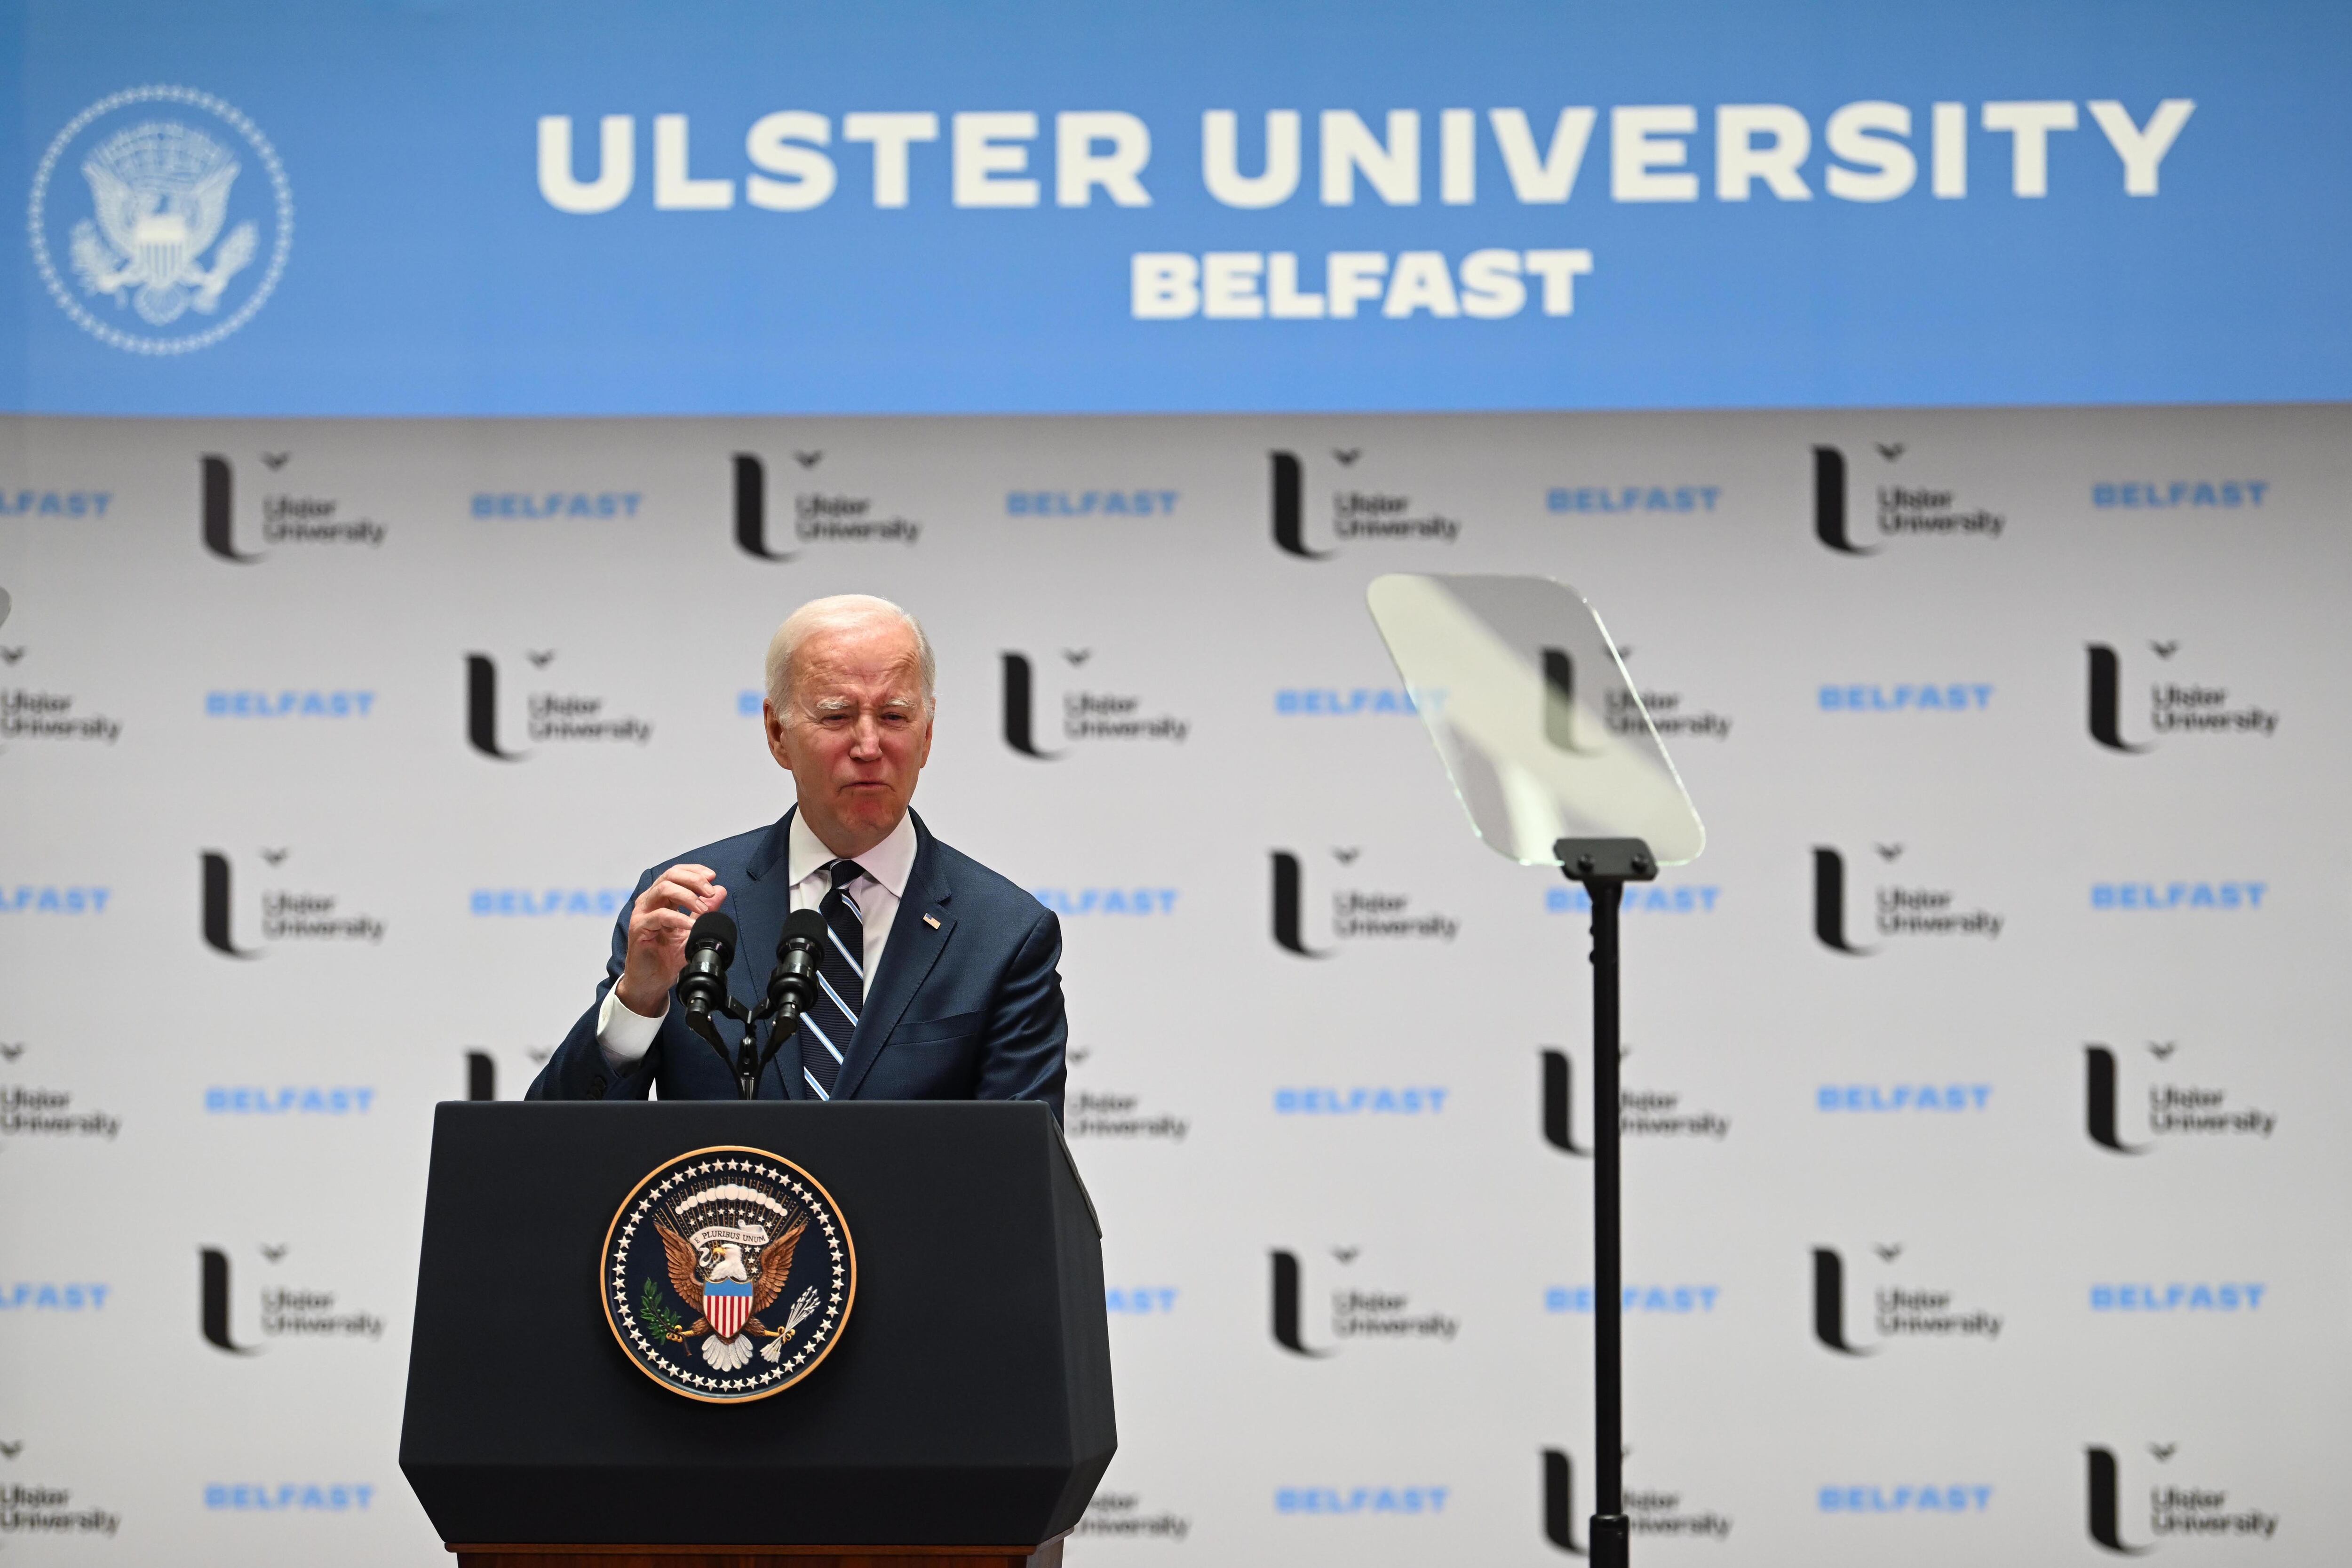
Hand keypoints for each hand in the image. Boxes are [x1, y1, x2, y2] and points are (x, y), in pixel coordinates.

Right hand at [615, 864, 726, 1016]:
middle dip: (693, 880)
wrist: (652, 981)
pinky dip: (679, 918)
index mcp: (661, 899)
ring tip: (703, 908)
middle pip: (670, 876)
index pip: (676, 873)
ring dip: (687, 895)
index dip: (694, 871)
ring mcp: (643, 914)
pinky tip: (691, 926)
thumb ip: (705, 911)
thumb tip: (720, 891)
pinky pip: (659, 916)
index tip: (713, 877)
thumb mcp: (693, 931)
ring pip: (663, 890)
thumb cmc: (667, 957)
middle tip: (710, 891)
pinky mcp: (639, 928)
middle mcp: (650, 902)